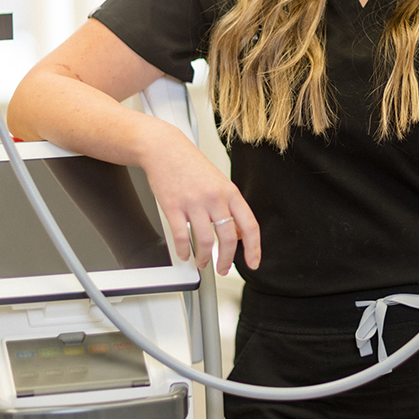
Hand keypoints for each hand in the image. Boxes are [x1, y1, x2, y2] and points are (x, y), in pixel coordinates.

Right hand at [139, 121, 260, 276]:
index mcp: (230, 192)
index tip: (253, 262)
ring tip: (202, 262)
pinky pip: (181, 237)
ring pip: (205, 241)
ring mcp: (194, 203)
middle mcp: (214, 198)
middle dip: (227, 260)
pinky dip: (183, 251)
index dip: (254, 248)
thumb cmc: (191, 165)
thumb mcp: (219, 183)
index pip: (249, 225)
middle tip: (223, 269)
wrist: (165, 149)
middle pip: (228, 238)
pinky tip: (184, 253)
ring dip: (204, 258)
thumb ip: (230, 207)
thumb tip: (239, 233)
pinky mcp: (173, 207)